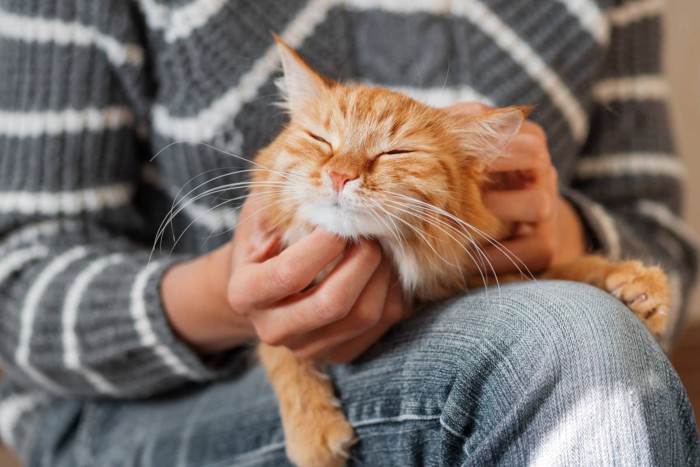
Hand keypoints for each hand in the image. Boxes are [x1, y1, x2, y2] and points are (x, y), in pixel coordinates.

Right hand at [163, 194, 403, 361]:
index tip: (339, 220)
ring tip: (380, 246)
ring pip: (362, 317)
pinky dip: (391, 294)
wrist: (262, 284)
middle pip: (332, 304)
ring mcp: (308, 347)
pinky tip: (383, 269)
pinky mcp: (338, 353)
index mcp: (245, 294)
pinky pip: (380, 327)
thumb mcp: (258, 214)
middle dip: (361, 261)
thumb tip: (321, 191)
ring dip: (382, 275)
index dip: (323, 245)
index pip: (289, 274)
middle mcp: (272, 330)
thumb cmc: (263, 239)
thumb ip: (279, 202)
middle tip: (370, 233)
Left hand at [447, 102, 585, 274]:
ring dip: (500, 209)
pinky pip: (535, 248)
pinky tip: (469, 257)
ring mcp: (548, 211)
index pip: (514, 124)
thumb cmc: (482, 190)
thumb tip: (418, 121)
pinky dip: (499, 255)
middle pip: (535, 154)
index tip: (456, 144)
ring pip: (539, 203)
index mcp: (524, 146)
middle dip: (497, 160)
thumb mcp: (471, 162)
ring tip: (466, 216)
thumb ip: (450, 139)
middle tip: (464, 172)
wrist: (519, 235)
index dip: (486, 132)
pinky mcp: (546, 246)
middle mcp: (542, 174)